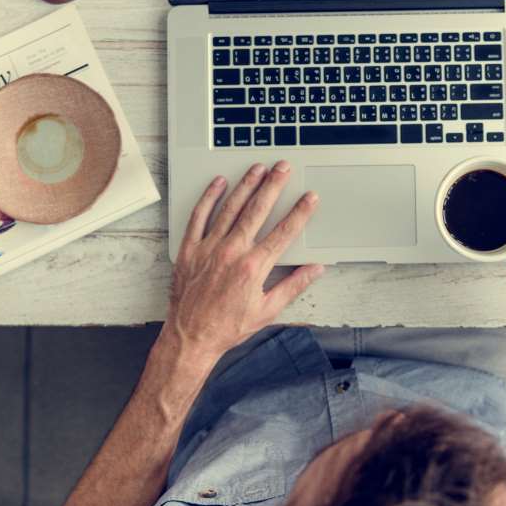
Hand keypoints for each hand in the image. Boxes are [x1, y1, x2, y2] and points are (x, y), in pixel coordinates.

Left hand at [166, 161, 321, 362]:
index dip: (300, 212)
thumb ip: (293, 286)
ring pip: (230, 208)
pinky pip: (199, 216)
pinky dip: (209, 198)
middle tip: (283, 168)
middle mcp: (232, 252)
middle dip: (273, 185)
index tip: (310, 197)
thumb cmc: (227, 327)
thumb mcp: (267, 311)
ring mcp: (209, 248)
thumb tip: (315, 270)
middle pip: (258, 210)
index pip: (284, 232)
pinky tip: (218, 183)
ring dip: (246, 185)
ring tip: (257, 168)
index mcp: (254, 267)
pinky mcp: (190, 249)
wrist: (190, 337)